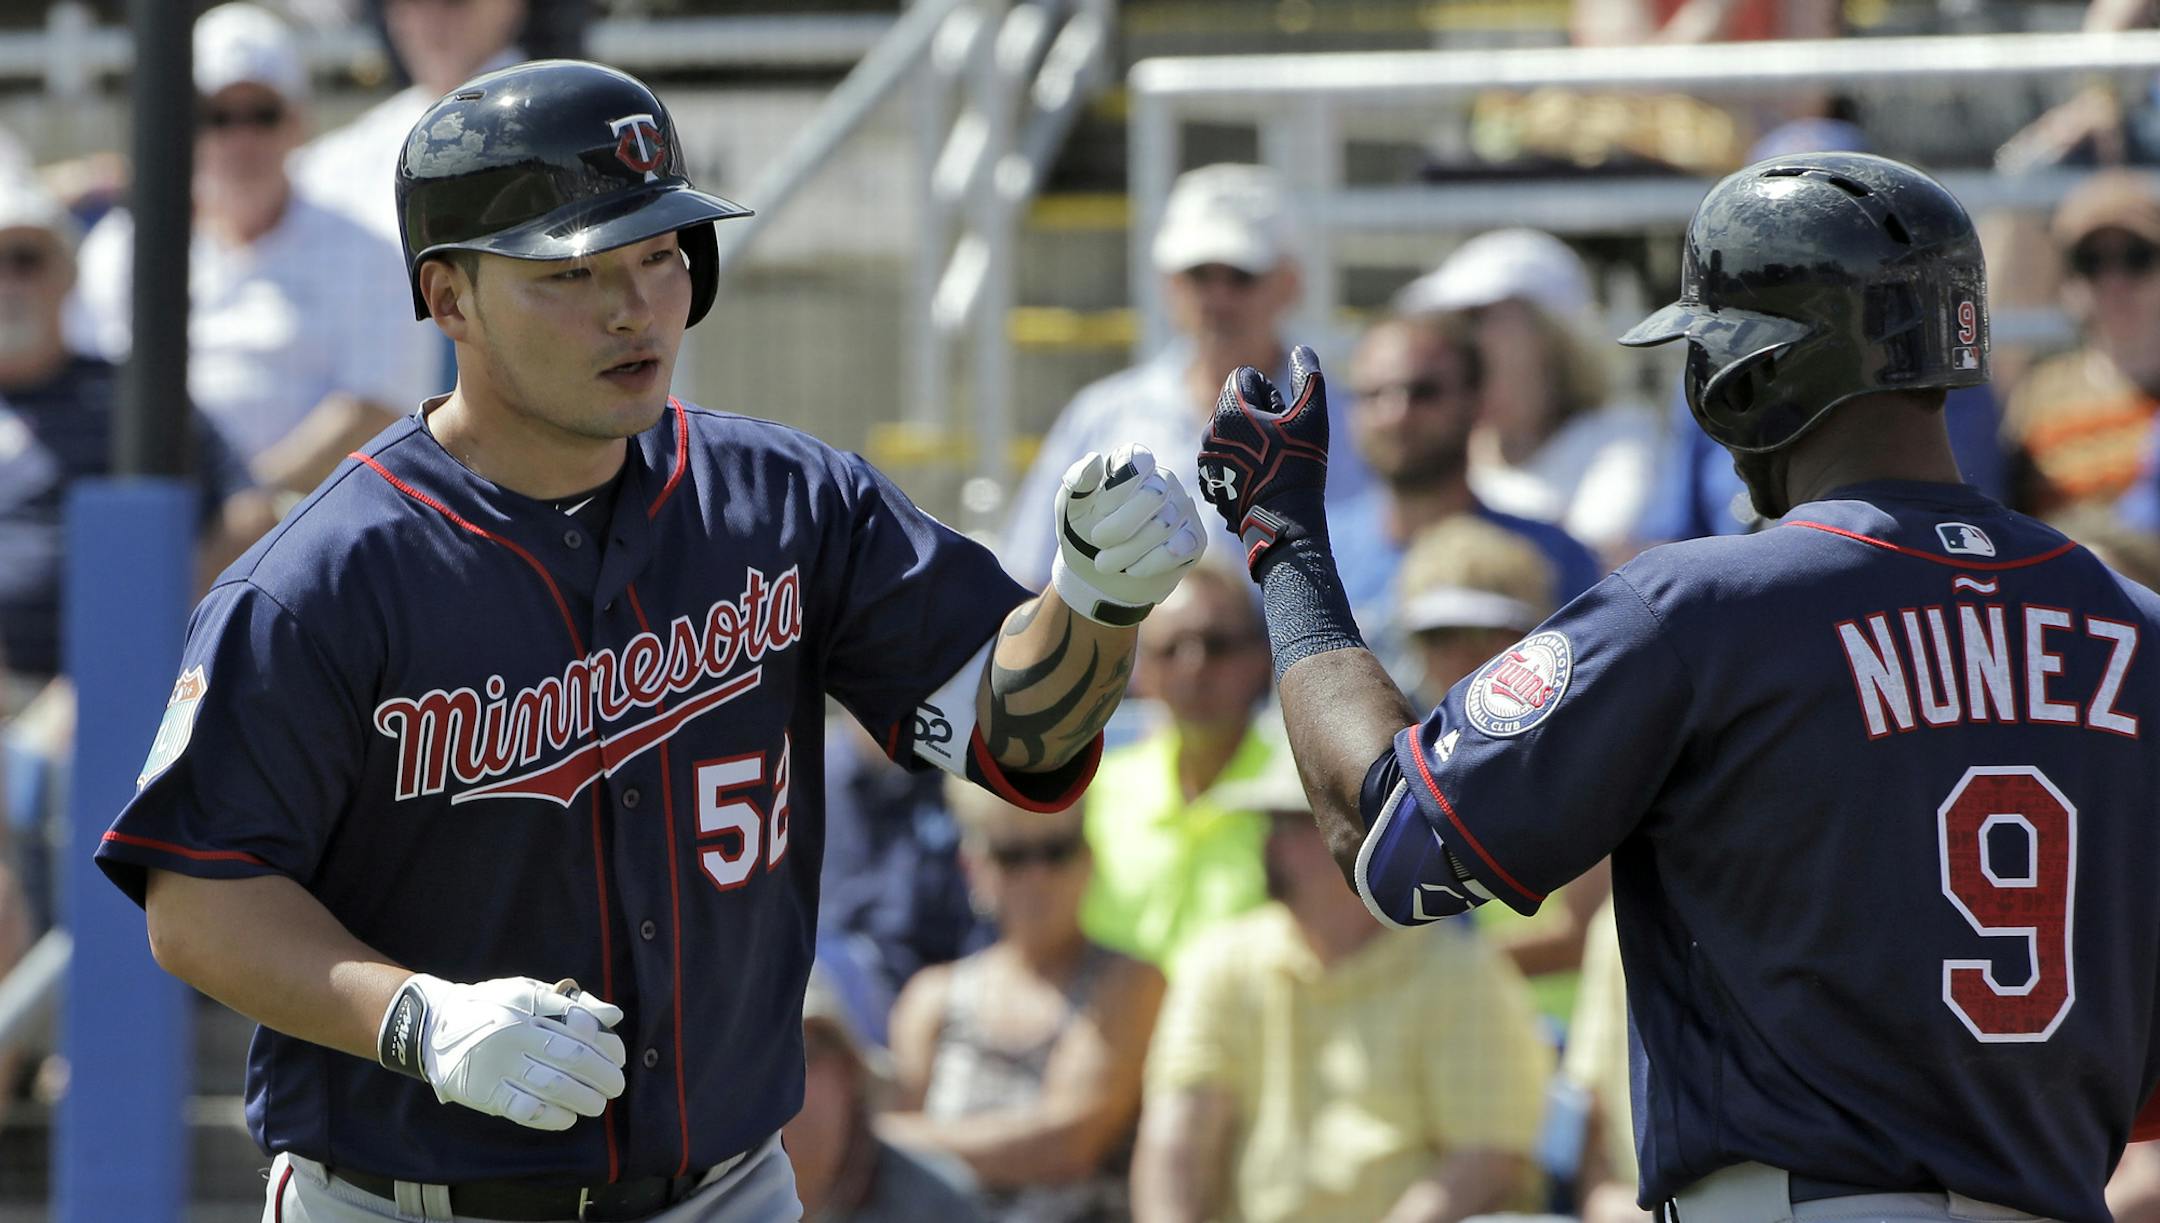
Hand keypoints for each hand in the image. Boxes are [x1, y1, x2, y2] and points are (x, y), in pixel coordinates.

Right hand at [377, 974, 626, 1130]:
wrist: (434, 1026)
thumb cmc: (492, 1006)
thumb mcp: (528, 992)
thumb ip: (573, 1005)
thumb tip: (614, 1016)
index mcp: (529, 1006)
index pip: (579, 1026)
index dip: (605, 1045)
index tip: (618, 1057)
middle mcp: (515, 1033)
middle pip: (572, 1057)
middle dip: (602, 1074)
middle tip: (616, 1085)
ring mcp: (499, 1064)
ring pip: (553, 1085)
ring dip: (584, 1098)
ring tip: (597, 1104)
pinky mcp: (485, 1092)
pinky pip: (526, 1109)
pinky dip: (553, 1116)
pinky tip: (569, 1117)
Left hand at [1051, 443, 1204, 625]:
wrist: (1097, 577)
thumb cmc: (1084, 533)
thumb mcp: (1070, 507)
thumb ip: (1078, 481)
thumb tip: (1095, 459)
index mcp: (1134, 465)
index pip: (1137, 461)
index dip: (1117, 489)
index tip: (1100, 510)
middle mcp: (1164, 481)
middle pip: (1153, 495)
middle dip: (1120, 525)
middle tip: (1097, 541)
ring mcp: (1183, 509)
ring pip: (1164, 526)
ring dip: (1128, 550)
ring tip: (1104, 563)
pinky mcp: (1195, 540)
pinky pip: (1179, 549)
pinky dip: (1150, 563)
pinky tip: (1133, 569)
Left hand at [1196, 344, 1329, 575]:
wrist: (1282, 519)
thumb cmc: (1299, 465)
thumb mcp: (1312, 414)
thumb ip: (1308, 376)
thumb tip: (1303, 349)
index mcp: (1229, 409)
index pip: (1245, 376)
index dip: (1270, 392)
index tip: (1282, 416)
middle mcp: (1210, 430)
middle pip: (1236, 403)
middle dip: (1258, 414)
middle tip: (1279, 440)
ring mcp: (1206, 458)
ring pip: (1229, 431)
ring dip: (1249, 438)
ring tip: (1270, 460)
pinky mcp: (1207, 480)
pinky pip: (1224, 456)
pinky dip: (1240, 460)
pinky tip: (1258, 477)